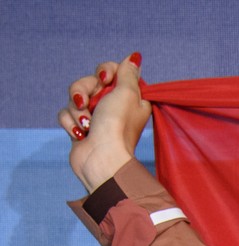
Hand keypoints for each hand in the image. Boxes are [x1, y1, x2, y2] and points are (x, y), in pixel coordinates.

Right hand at [59, 54, 151, 192]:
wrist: (101, 159)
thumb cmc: (117, 126)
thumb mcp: (127, 93)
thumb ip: (128, 73)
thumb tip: (135, 57)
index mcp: (130, 97)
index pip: (111, 70)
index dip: (105, 71)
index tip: (106, 79)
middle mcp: (114, 106)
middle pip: (88, 81)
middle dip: (84, 90)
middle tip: (88, 102)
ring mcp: (96, 117)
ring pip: (75, 98)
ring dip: (78, 110)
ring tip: (86, 124)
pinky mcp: (81, 128)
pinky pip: (66, 114)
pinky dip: (71, 123)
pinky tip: (80, 134)